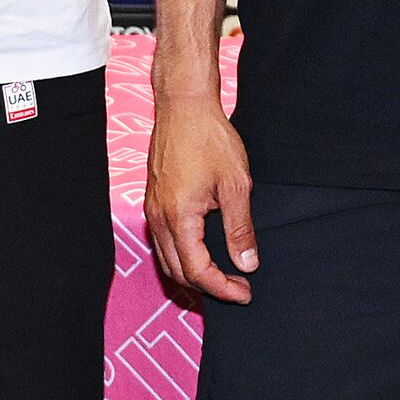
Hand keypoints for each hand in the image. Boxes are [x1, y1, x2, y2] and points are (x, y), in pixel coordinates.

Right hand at [148, 90, 259, 304]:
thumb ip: (240, 229)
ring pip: (167, 259)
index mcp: (179, 217)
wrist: (184, 106)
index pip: (197, 271)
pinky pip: (163, 242)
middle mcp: (159, 218)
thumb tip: (247, 264)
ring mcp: (152, 210)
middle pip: (178, 273)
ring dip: (193, 274)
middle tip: (238, 287)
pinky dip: (182, 256)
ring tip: (223, 275)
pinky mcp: (153, 201)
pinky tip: (204, 251)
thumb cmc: (210, 138)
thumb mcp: (236, 185)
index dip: (222, 288)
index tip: (245, 293)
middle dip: (207, 287)